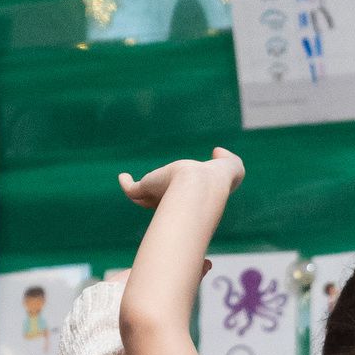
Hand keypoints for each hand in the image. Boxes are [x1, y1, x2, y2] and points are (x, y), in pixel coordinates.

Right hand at [120, 148, 244, 208]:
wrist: (200, 186)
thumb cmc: (216, 178)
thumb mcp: (231, 167)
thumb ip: (228, 160)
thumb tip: (217, 152)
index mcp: (192, 198)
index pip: (183, 197)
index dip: (180, 194)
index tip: (177, 187)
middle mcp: (175, 201)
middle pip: (160, 202)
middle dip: (155, 200)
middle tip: (149, 195)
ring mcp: (158, 196)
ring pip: (143, 197)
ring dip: (138, 191)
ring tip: (129, 183)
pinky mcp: (146, 188)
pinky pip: (132, 190)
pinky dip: (126, 184)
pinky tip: (123, 176)